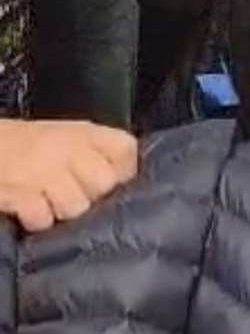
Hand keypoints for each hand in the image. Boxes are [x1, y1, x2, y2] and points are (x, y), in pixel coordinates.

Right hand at [0, 119, 136, 231]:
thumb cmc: (32, 146)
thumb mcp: (71, 138)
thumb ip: (99, 153)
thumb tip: (122, 181)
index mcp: (86, 133)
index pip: (126, 150)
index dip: (124, 172)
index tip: (114, 183)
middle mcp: (69, 149)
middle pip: (104, 184)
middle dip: (94, 198)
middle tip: (76, 196)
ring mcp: (44, 171)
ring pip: (77, 206)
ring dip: (64, 213)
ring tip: (51, 205)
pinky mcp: (19, 194)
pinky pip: (43, 218)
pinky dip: (38, 221)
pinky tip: (31, 212)